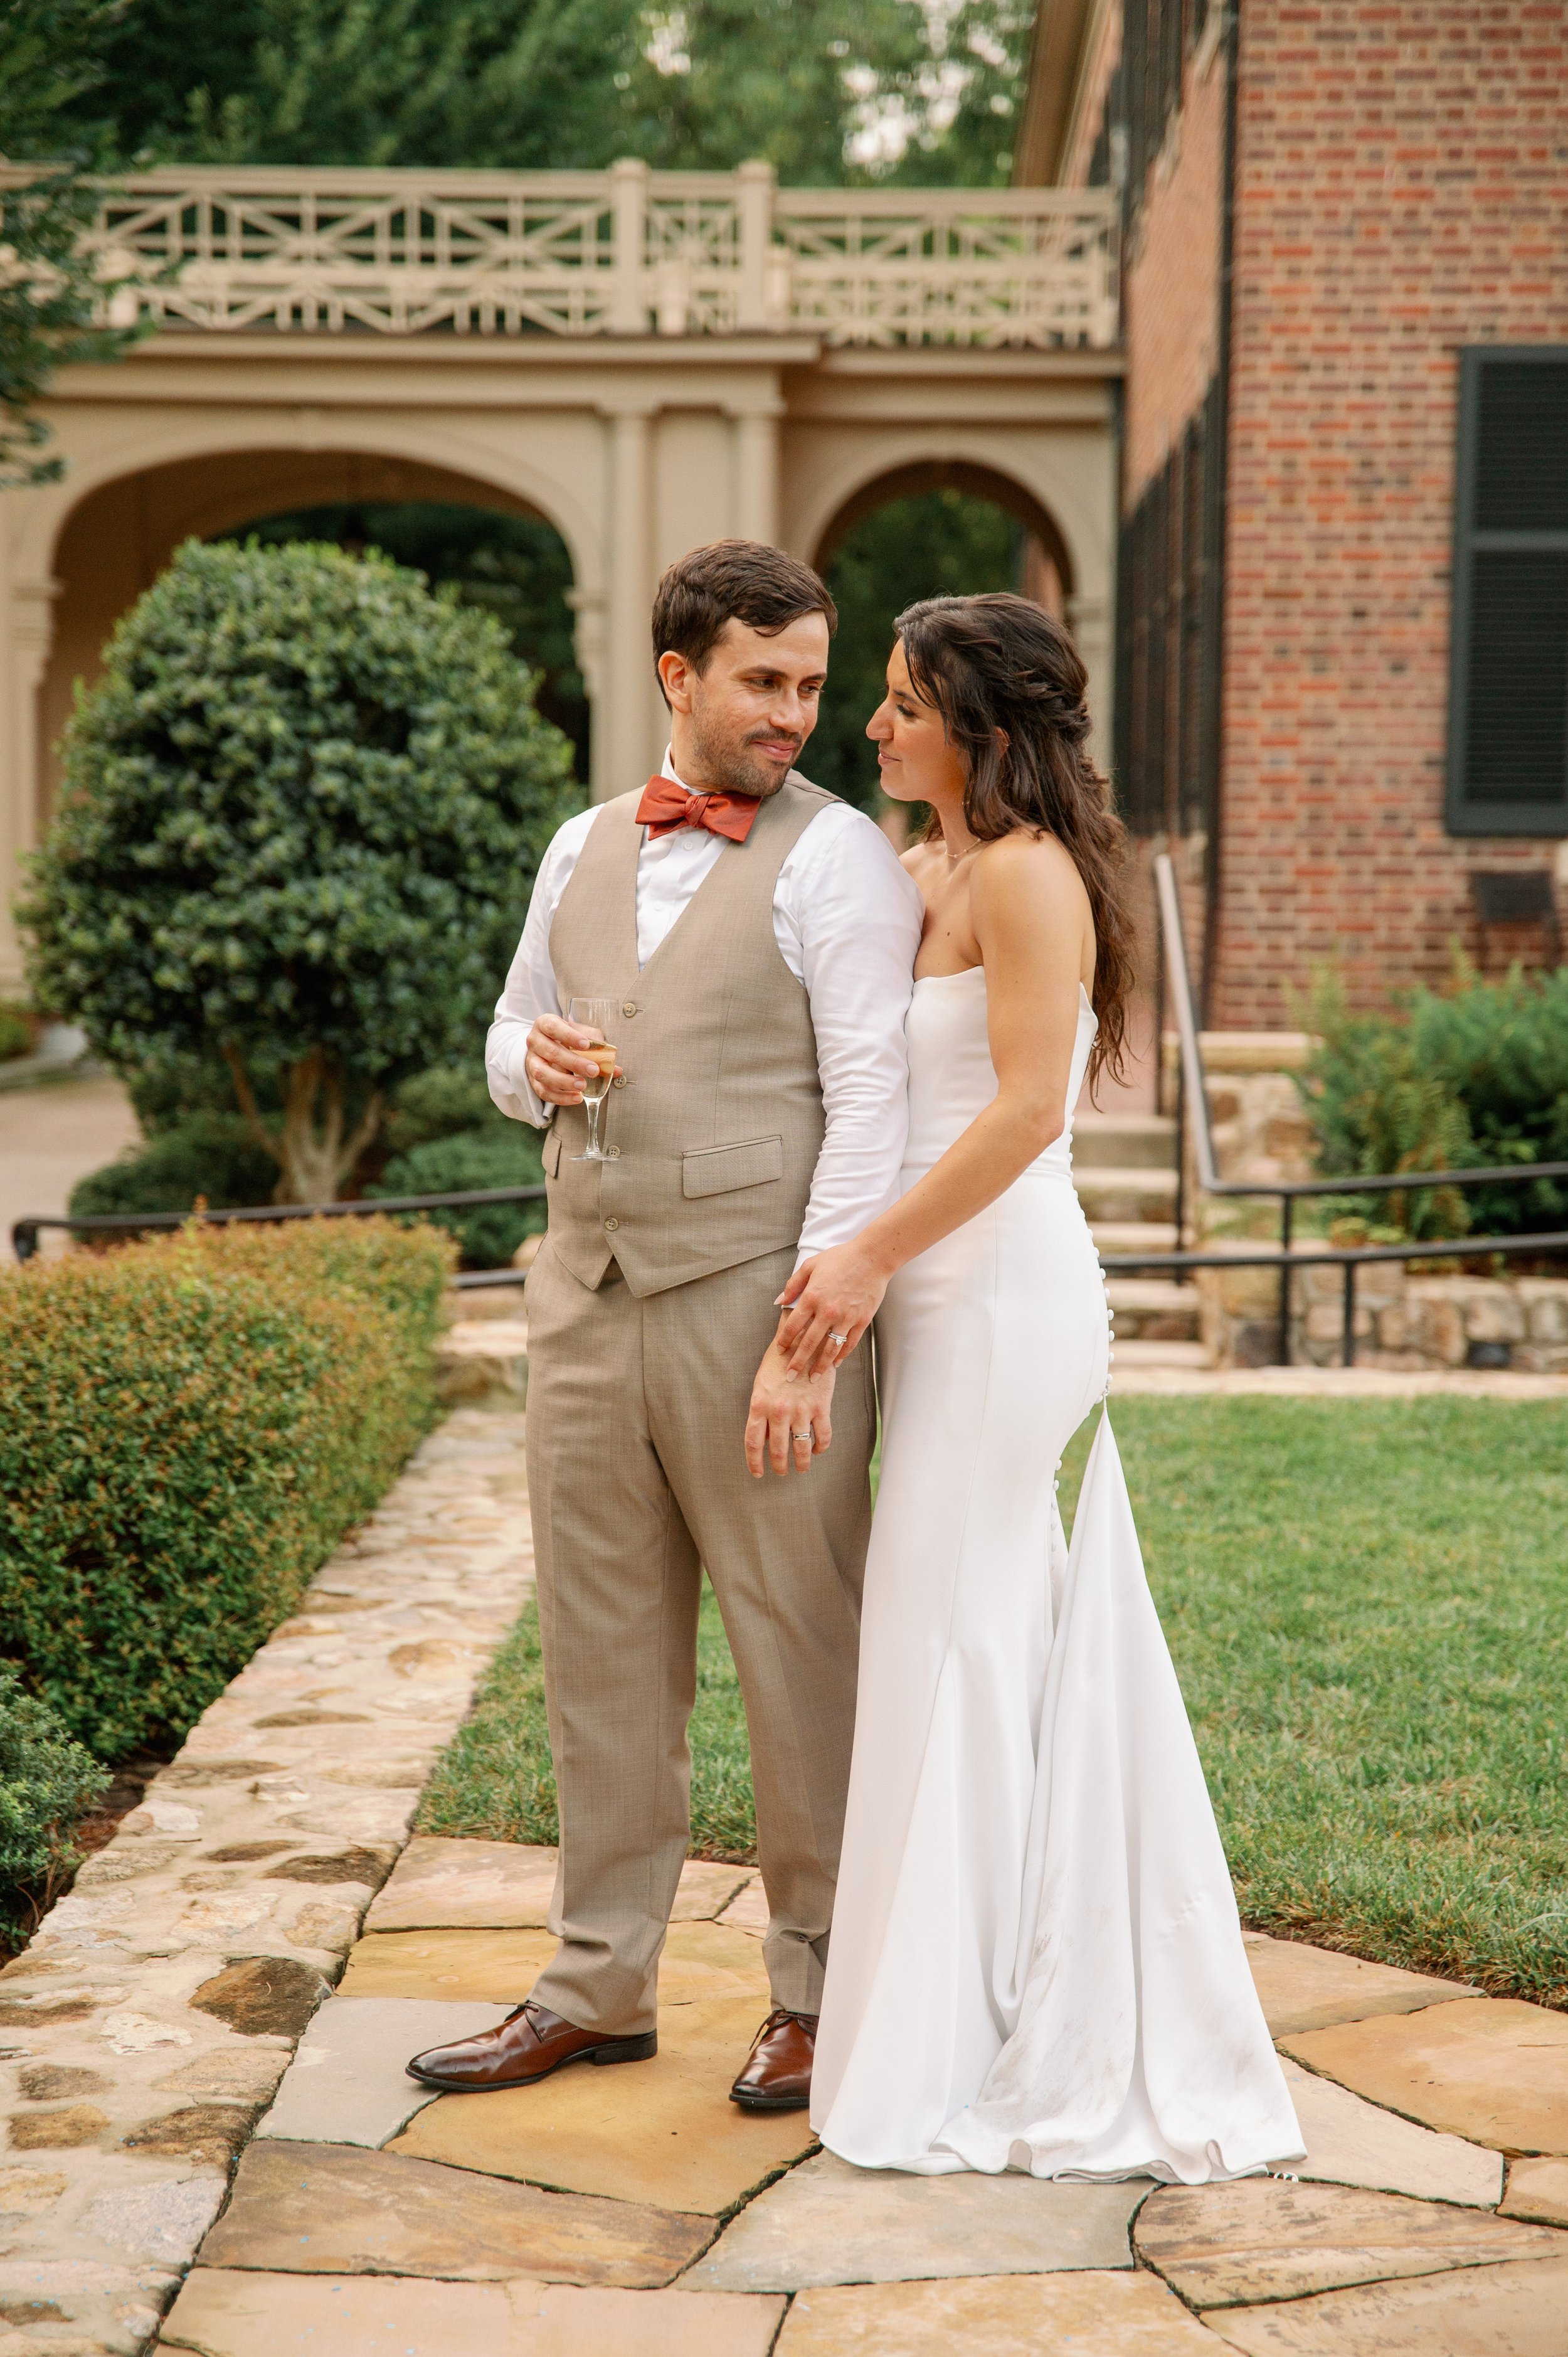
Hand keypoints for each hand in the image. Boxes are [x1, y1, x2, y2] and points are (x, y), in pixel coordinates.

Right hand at [523, 1013, 620, 1107]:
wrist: (549, 1044)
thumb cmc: (567, 1037)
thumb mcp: (581, 1033)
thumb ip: (597, 1045)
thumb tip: (614, 1068)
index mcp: (545, 1024)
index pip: (553, 1027)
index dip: (569, 1036)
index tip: (586, 1045)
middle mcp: (535, 1042)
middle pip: (551, 1052)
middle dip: (574, 1063)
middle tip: (593, 1070)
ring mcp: (531, 1061)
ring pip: (542, 1073)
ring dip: (564, 1081)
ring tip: (583, 1086)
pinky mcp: (533, 1079)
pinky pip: (543, 1091)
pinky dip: (560, 1097)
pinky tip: (576, 1097)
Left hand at [745, 1336, 835, 1478]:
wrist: (803, 1340)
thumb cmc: (778, 1362)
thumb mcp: (761, 1385)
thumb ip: (762, 1412)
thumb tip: (766, 1439)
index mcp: (759, 1404)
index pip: (753, 1443)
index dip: (754, 1463)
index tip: (758, 1473)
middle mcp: (779, 1410)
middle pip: (778, 1450)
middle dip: (780, 1466)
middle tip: (781, 1472)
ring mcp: (801, 1410)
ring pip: (802, 1449)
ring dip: (802, 1463)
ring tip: (802, 1468)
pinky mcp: (821, 1406)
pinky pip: (823, 1436)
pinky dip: (821, 1447)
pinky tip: (818, 1449)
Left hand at [775, 1241, 888, 1376]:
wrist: (872, 1257)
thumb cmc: (841, 1258)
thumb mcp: (811, 1265)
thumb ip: (793, 1284)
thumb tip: (780, 1301)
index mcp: (812, 1296)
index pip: (793, 1325)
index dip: (784, 1340)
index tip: (780, 1350)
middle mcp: (827, 1311)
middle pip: (808, 1343)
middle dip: (797, 1362)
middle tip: (790, 1377)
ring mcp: (845, 1317)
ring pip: (830, 1349)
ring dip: (820, 1366)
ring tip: (813, 1378)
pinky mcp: (861, 1321)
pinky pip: (849, 1343)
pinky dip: (841, 1355)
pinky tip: (835, 1363)